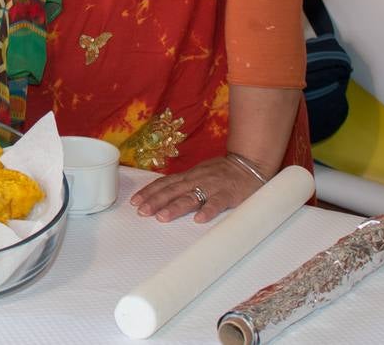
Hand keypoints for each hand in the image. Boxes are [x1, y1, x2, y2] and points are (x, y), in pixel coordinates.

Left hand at [129, 155, 269, 222]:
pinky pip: (217, 203)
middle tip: (142, 212)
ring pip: (191, 197)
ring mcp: (212, 186)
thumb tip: (162, 193)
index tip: (134, 202)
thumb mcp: (198, 174)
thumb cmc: (221, 172)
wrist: (249, 163)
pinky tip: (199, 220)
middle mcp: (196, 179)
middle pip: (172, 190)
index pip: (164, 183)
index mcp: (189, 176)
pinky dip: (208, 211)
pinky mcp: (228, 194)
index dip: (149, 192)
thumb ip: (183, 183)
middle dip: (155, 201)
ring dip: (175, 207)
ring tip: (162, 217)